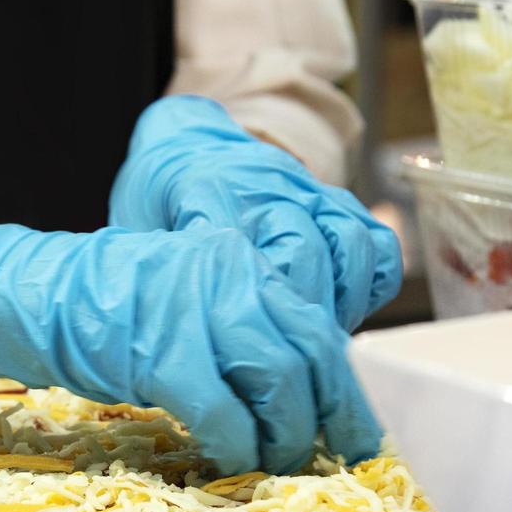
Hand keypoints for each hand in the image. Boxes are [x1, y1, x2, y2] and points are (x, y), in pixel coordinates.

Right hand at [0, 209, 381, 473]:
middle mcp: (228, 276)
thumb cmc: (103, 307)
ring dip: (288, 438)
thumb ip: (238, 325)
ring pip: (280, 386)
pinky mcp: (163, 355)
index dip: (346, 390)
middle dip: (332, 419)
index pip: (316, 327)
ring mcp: (196, 313)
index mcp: (238, 261)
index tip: (358, 433)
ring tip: (280, 465)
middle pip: (312, 357)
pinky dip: (239, 447)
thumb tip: (290, 389)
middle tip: (336, 460)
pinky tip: (234, 462)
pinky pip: (225, 414)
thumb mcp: (185, 297)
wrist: (31, 295)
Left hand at [108, 95, 402, 330]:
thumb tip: (179, 346)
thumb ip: (159, 275)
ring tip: (314, 348)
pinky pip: (375, 245)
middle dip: (298, 317)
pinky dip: (367, 288)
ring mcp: (310, 191)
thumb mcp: (135, 232)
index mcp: (208, 189)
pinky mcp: (340, 202)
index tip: (245, 357)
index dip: (250, 308)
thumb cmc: (157, 203)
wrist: (187, 145)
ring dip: (338, 307)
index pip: (243, 250)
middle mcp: (267, 185)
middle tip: (285, 366)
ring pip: (349, 247)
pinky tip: (340, 318)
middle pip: (303, 254)